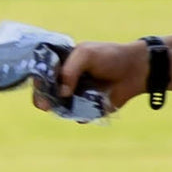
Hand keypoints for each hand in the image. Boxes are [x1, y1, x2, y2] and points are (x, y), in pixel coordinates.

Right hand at [32, 40, 146, 112]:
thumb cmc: (109, 57)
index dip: (37, 81)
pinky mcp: (87, 109)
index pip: (41, 74)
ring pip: (60, 107)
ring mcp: (75, 96)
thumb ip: (70, 70)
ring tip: (68, 103)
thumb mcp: (86, 55)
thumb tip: (61, 92)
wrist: (134, 70)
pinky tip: (89, 105)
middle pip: (46, 94)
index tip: (39, 86)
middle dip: (43, 99)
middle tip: (45, 105)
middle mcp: (65, 82)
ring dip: (61, 108)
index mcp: (61, 65)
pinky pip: (78, 116)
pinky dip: (80, 115)